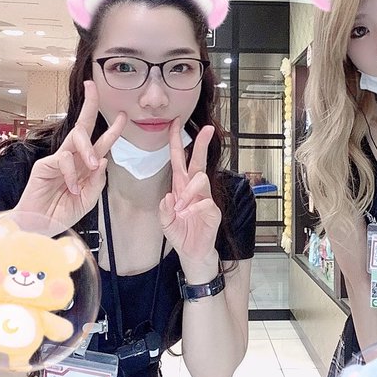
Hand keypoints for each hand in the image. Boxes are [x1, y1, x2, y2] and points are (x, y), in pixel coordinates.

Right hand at [16, 81, 125, 231]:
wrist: (41, 227)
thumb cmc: (63, 212)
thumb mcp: (89, 198)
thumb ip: (98, 180)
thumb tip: (104, 159)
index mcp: (85, 164)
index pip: (100, 142)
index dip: (112, 129)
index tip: (123, 114)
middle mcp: (72, 157)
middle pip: (82, 126)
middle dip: (89, 105)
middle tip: (93, 87)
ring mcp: (58, 159)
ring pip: (76, 139)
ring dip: (89, 149)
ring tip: (93, 164)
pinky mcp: (45, 165)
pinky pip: (63, 159)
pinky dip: (72, 173)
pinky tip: (71, 187)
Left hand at [159, 118, 220, 275]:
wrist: (192, 252)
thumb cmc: (180, 233)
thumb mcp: (165, 222)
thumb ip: (164, 210)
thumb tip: (169, 197)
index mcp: (181, 186)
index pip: (179, 160)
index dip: (176, 142)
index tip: (176, 123)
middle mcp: (194, 188)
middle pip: (198, 160)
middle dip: (202, 143)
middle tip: (207, 128)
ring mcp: (205, 197)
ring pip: (200, 179)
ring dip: (188, 191)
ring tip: (180, 209)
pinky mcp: (212, 210)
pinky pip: (204, 201)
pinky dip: (193, 208)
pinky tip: (186, 216)